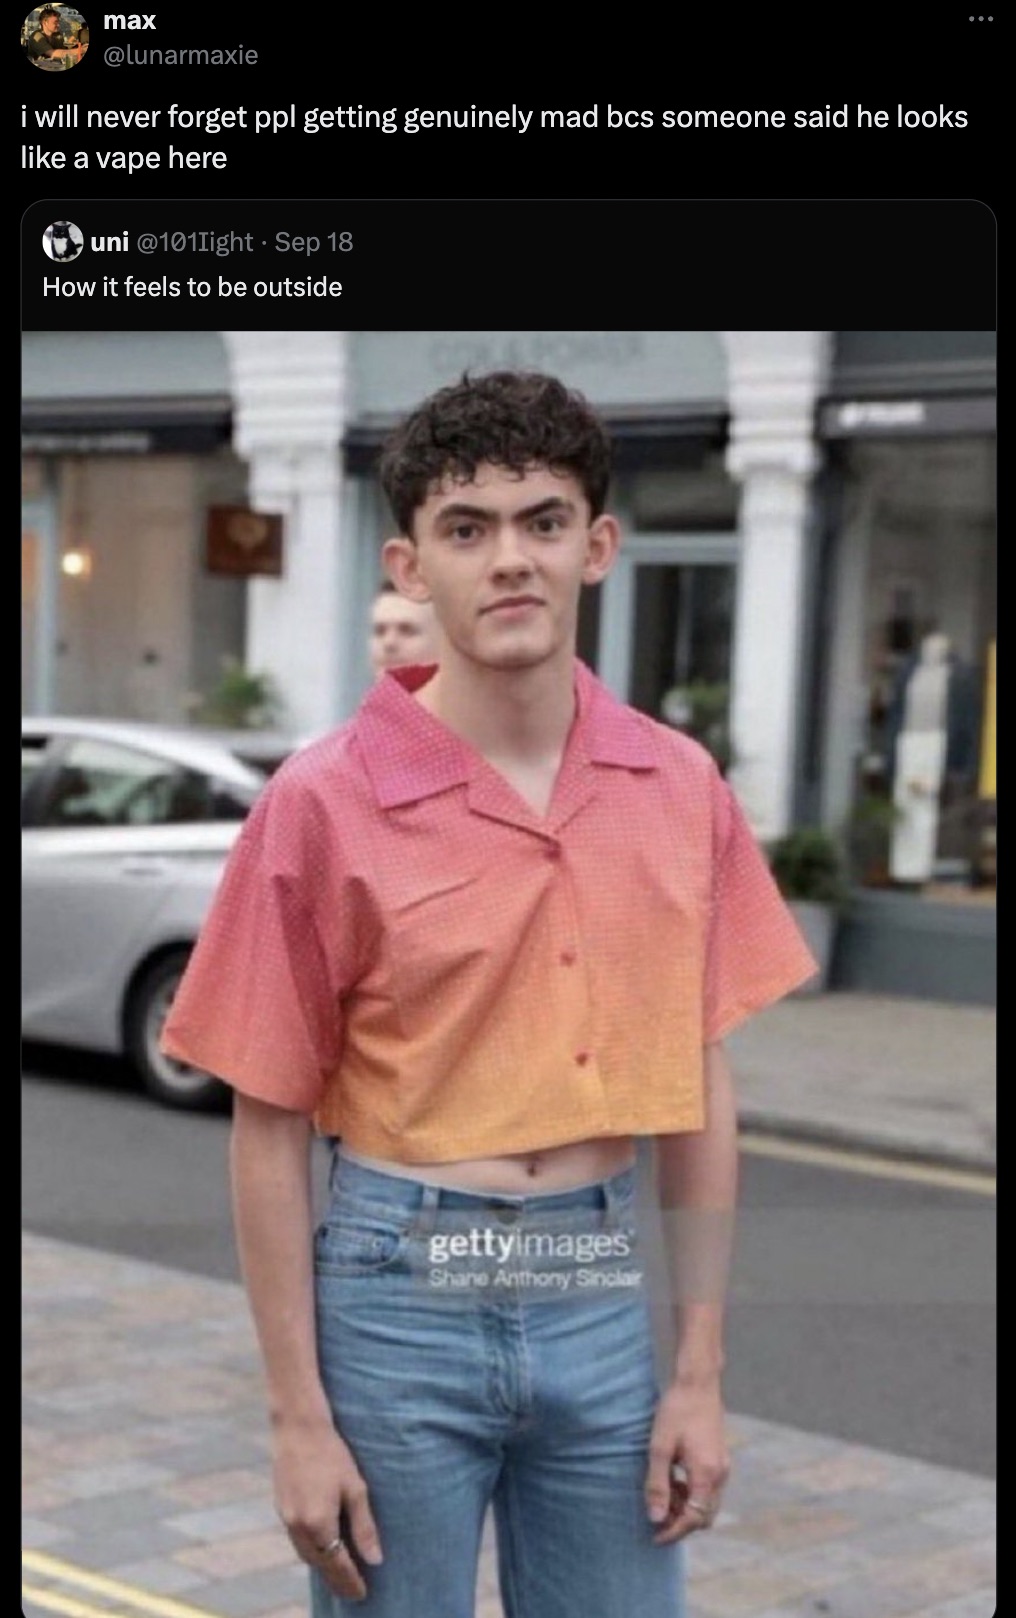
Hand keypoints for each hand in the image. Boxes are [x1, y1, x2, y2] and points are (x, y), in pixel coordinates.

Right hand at [273, 1416, 382, 1601]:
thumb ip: (363, 1526)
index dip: (351, 1581)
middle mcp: (299, 1527)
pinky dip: (311, 1550)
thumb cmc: (332, 1454)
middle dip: (336, 1580)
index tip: (362, 1594)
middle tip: (352, 1592)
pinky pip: (297, 1541)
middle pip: (319, 1564)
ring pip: (306, 1555)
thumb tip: (375, 1559)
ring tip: (339, 1575)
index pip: (337, 1564)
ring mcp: (286, 1519)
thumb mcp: (355, 1488)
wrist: (297, 1428)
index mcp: (319, 1524)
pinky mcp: (281, 1508)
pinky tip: (322, 1548)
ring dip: (322, 1567)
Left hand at [643, 1376, 729, 1543]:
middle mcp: (720, 1474)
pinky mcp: (719, 1457)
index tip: (654, 1536)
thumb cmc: (676, 1411)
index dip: (674, 1532)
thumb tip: (655, 1518)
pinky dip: (691, 1493)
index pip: (694, 1519)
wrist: (697, 1381)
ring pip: (706, 1502)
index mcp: (707, 1474)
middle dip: (681, 1522)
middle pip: (704, 1515)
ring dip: (686, 1507)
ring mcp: (722, 1466)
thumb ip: (657, 1484)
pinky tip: (673, 1479)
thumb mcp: (659, 1448)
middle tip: (656, 1516)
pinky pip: (708, 1488)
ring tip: (661, 1494)